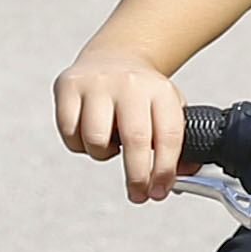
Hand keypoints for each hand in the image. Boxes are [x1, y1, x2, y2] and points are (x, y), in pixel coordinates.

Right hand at [54, 47, 186, 200]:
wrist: (114, 57)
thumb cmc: (143, 95)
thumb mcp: (169, 110)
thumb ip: (179, 146)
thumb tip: (182, 181)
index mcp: (160, 91)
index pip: (168, 136)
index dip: (164, 170)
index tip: (159, 191)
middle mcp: (130, 84)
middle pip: (136, 140)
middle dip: (137, 176)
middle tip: (139, 194)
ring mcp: (97, 83)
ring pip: (96, 140)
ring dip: (103, 155)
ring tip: (110, 144)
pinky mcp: (68, 86)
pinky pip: (70, 133)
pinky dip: (80, 144)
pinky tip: (90, 132)